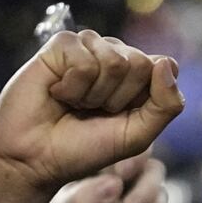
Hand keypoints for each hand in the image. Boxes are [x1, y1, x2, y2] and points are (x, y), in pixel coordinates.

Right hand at [0, 30, 183, 191]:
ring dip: (94, 94)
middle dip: (118, 98)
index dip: (144, 97)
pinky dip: (73, 86)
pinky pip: (85, 59)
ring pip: (115, 60)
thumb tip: (166, 63)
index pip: (165, 66)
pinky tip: (57, 93)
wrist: (35, 158)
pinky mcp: (61, 44)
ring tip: (74, 103)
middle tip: (92, 111)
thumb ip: (165, 105)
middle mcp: (115, 57)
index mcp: (137, 77)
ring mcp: (88, 47)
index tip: (120, 116)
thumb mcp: (136, 136)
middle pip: (141, 63)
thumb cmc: (83, 148)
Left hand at [16, 155, 168, 202]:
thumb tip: (116, 185)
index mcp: (89, 162)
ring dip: (149, 196)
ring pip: (155, 180)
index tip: (123, 174)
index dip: (130, 154)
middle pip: (145, 159)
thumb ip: (84, 199)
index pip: (119, 144)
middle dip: (145, 179)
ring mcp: (126, 193)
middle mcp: (110, 173)